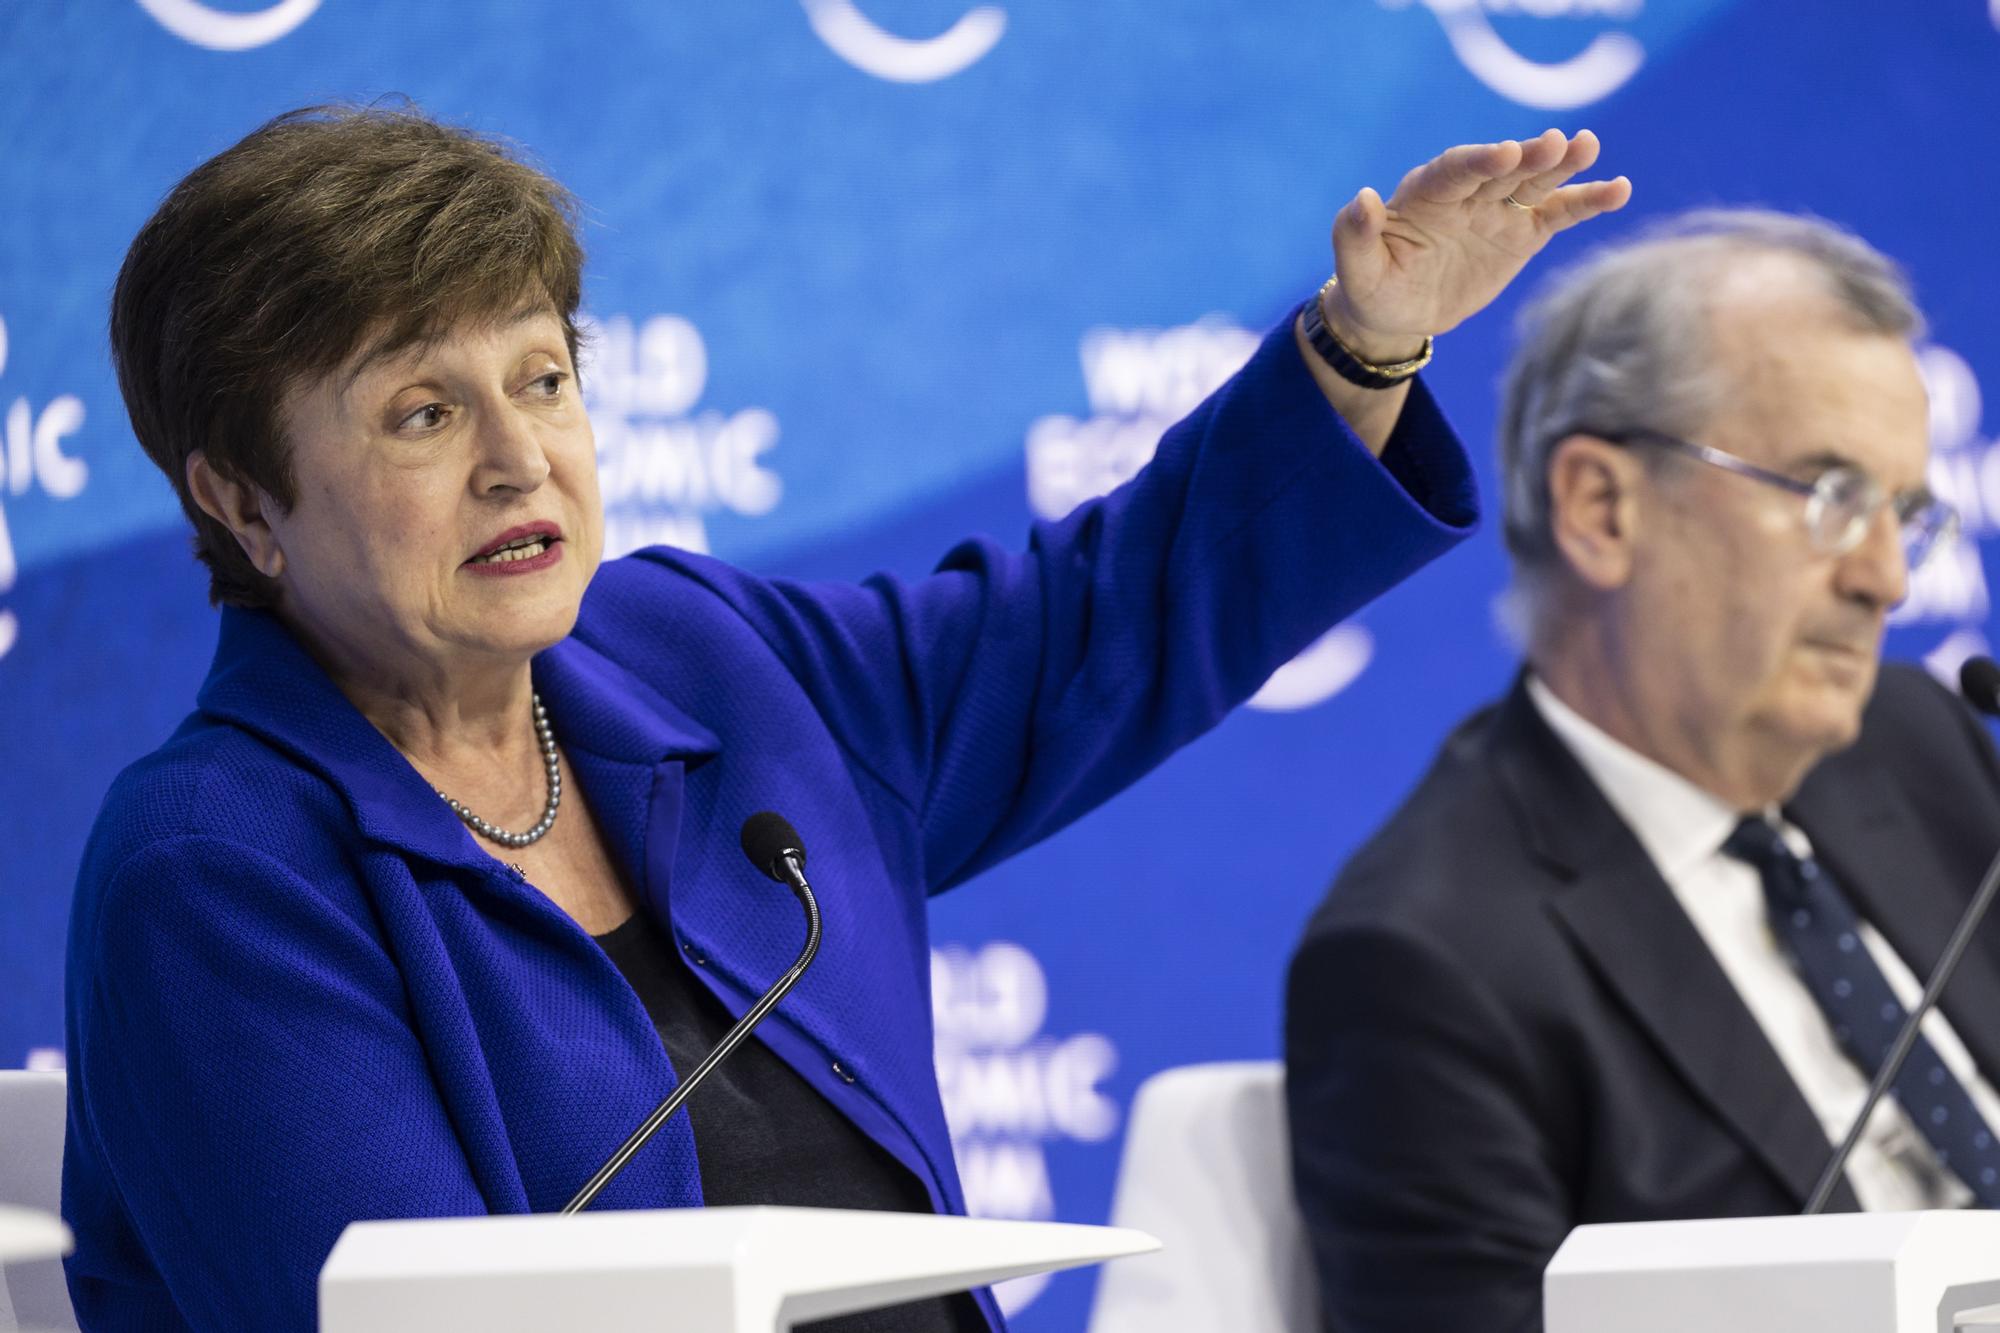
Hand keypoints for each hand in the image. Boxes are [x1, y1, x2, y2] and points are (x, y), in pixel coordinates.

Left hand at [1321, 129, 1630, 362]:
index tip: (1505, 153)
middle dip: (1529, 156)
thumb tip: (1362, 200)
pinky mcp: (1523, 233)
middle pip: (1502, 169)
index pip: (1454, 170)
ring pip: (1535, 182)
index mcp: (1425, 194)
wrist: (1399, 311)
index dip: (1479, 161)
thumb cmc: (1373, 287)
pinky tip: (1619, 190)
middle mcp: (1467, 193)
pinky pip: (1558, 214)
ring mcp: (1498, 210)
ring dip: (1564, 165)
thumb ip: (1354, 235)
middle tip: (1559, 142)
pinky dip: (1587, 202)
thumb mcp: (1356, 271)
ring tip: (1589, 146)